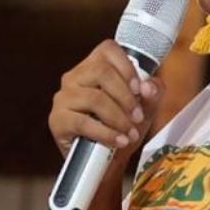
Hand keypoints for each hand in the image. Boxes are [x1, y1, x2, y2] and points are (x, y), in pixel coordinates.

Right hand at [49, 39, 165, 158]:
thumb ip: (152, 91)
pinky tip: (119, 141)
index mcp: (95, 65)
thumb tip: (149, 87)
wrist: (105, 160)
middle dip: (125, 97)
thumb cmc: (123, 125)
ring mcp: (63, 97)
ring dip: (118, 118)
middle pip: (101, 72)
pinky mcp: (57, 120)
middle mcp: (75, 76)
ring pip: (94, 98)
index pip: (108, 49)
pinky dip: (106, 133)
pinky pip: (83, 122)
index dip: (127, 67)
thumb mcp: (145, 106)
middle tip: (138, 117)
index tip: (140, 89)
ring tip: (131, 133)